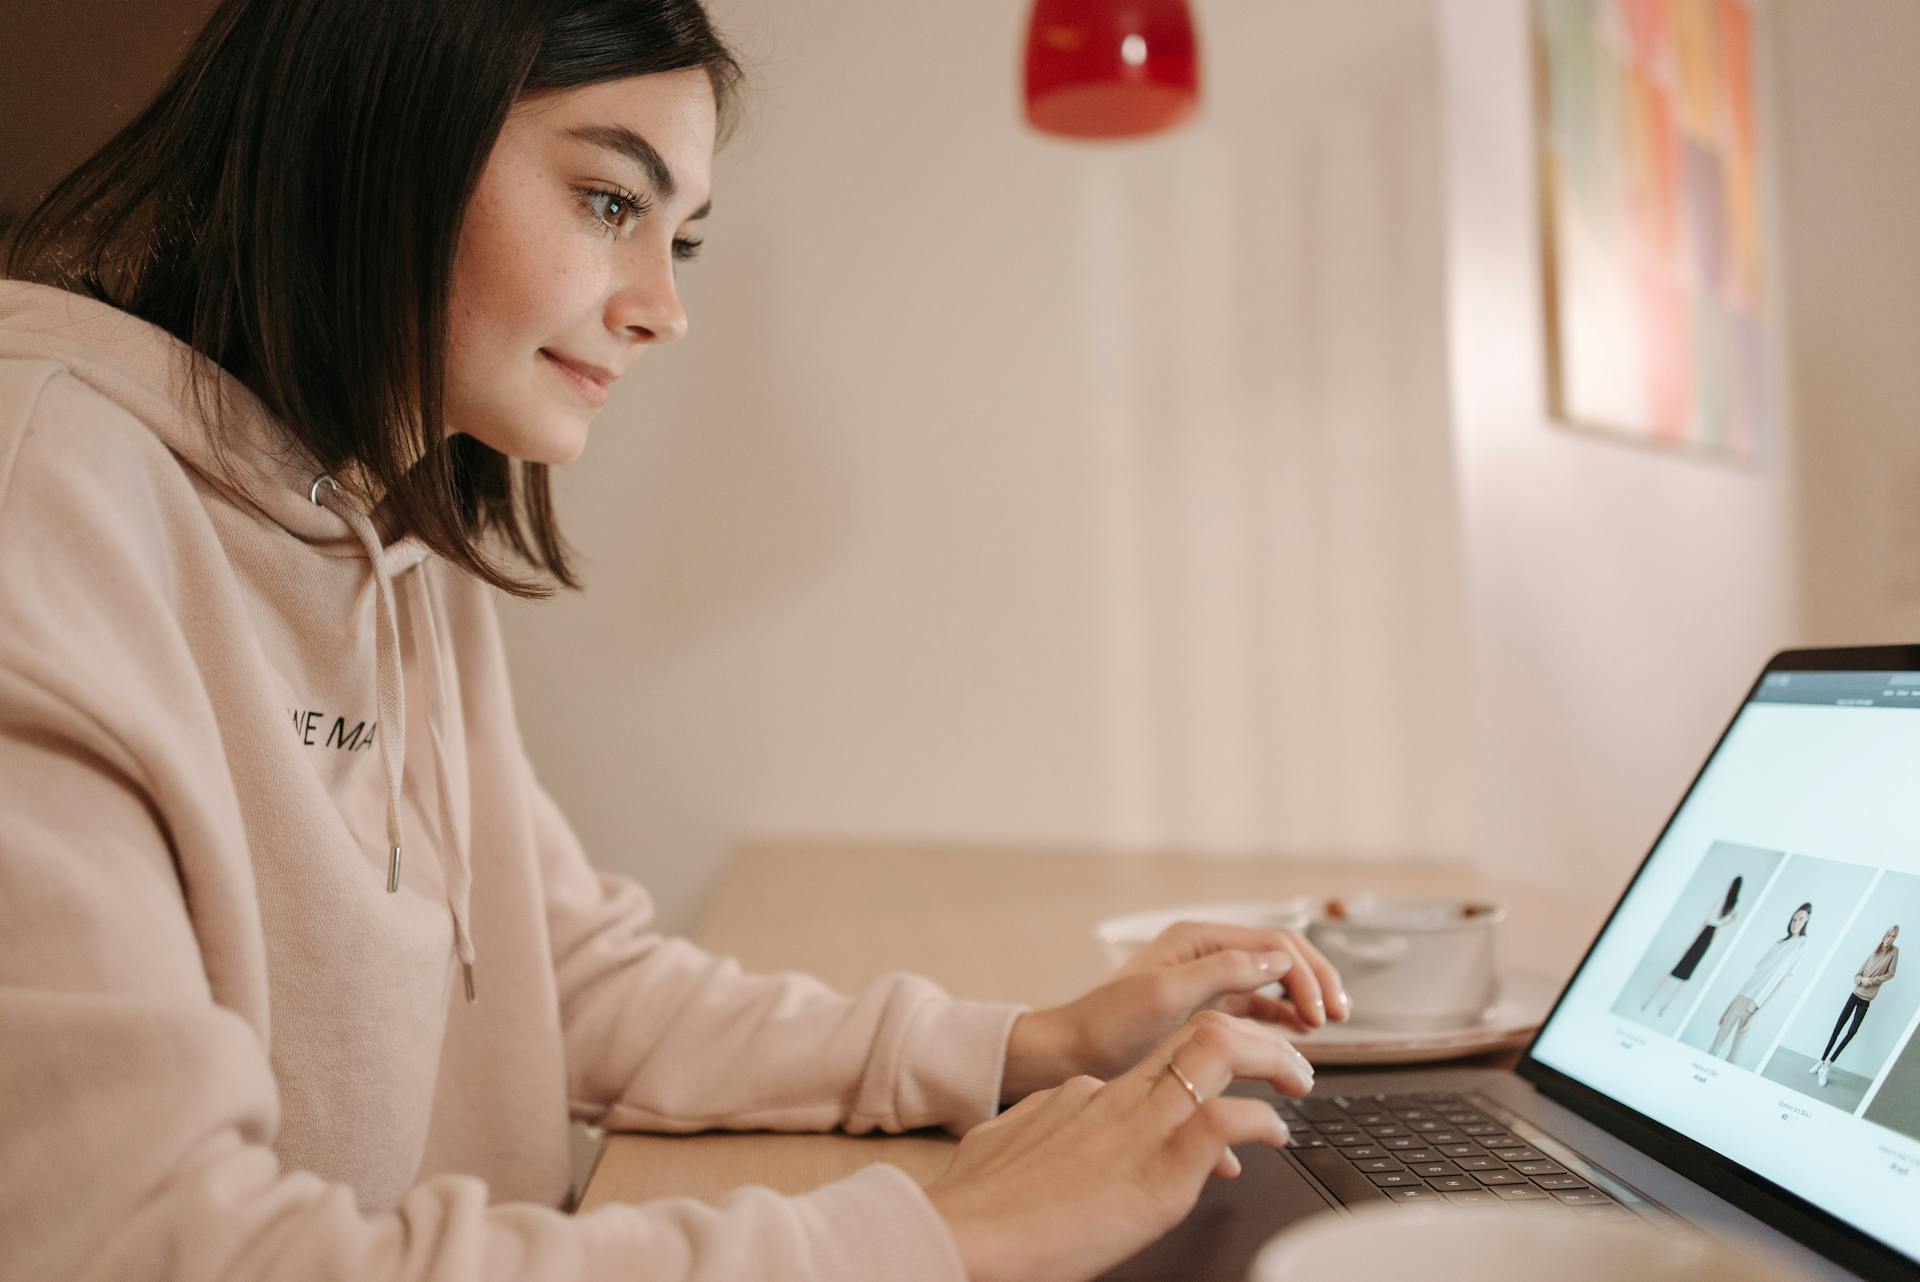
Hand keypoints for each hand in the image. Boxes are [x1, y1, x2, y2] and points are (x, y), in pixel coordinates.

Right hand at [929, 1009, 1311, 1281]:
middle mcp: (1113, 1096)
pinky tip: (1276, 1135)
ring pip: (1221, 1051)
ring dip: (1272, 1058)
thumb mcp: (1002, 1150)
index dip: (1201, 1068)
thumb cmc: (976, 1209)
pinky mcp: (1159, 1168)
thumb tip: (1046, 1133)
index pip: (1155, 1063)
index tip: (1221, 1083)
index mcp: (1078, 1096)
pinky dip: (1262, 1119)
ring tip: (1298, 1080)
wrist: (964, 1235)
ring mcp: (1137, 1126)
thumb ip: (1038, 1132)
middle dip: (1253, 1036)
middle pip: (1197, 1032)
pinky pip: (1227, 1119)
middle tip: (1287, 1060)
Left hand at [1001, 920, 1347, 1098]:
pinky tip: (1293, 1043)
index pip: (1276, 943)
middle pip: (1280, 959)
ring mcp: (1206, 985)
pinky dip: (1279, 1023)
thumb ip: (1225, 971)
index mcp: (1198, 940)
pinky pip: (1254, 1011)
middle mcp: (1205, 956)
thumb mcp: (1165, 994)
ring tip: (1320, 1033)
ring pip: (1271, 986)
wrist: (1068, 1056)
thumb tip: (1280, 959)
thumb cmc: (1107, 1025)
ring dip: (1300, 1005)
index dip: (1308, 974)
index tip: (1326, 1014)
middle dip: (1314, 984)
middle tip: (1339, 1018)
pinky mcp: (1203, 1014)